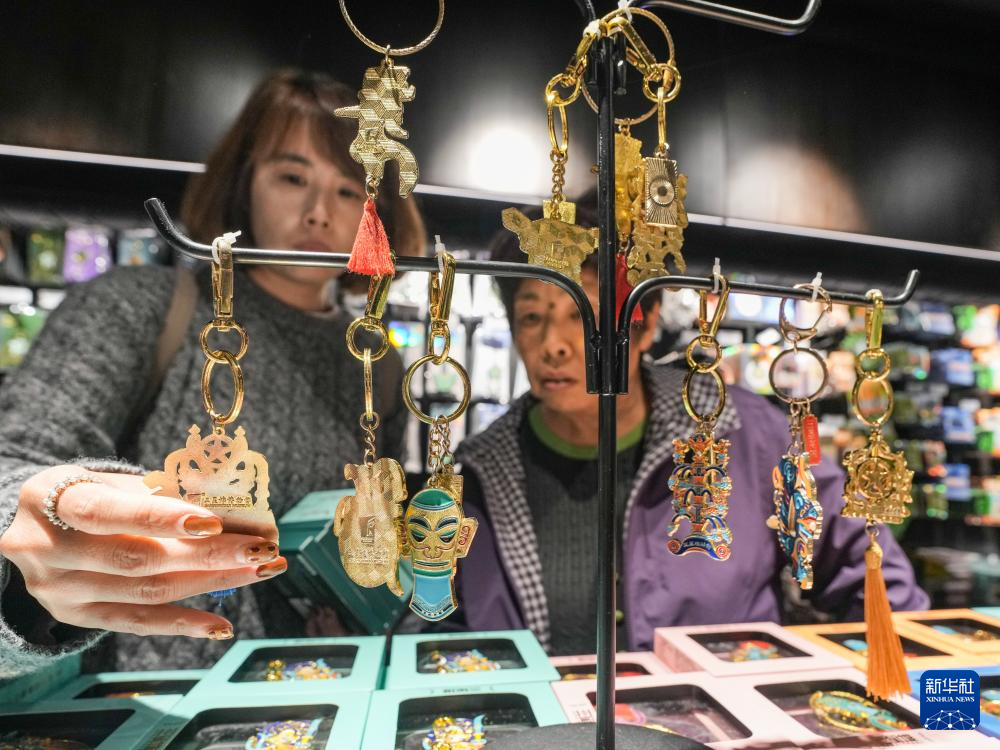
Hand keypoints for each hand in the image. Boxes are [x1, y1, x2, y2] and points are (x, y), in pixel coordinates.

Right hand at [0, 465, 285, 639]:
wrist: (32, 526)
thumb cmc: (87, 494)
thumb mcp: (108, 480)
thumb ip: (160, 491)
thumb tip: (235, 507)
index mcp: (51, 499)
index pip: (107, 512)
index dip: (161, 517)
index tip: (215, 520)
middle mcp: (47, 549)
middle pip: (138, 558)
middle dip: (209, 554)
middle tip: (262, 548)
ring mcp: (59, 590)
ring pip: (146, 591)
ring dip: (212, 583)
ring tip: (261, 570)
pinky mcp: (76, 617)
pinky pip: (137, 622)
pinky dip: (183, 624)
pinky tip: (222, 625)